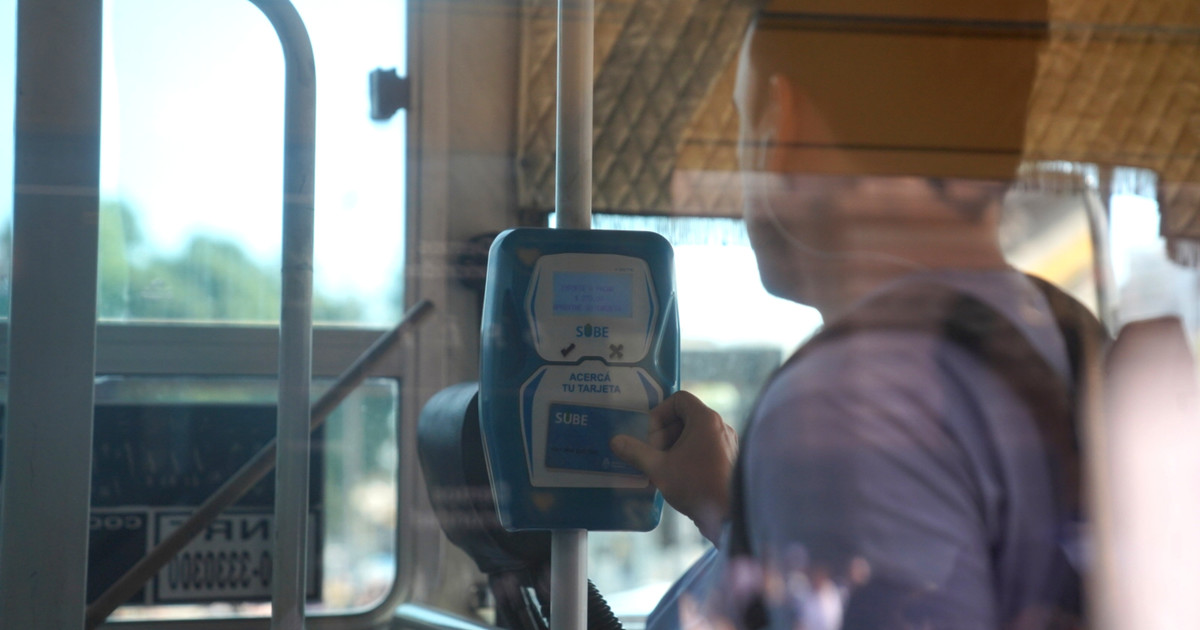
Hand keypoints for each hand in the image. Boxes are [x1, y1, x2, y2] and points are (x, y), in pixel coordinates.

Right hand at [610, 391, 737, 543]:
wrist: (731, 516)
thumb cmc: (697, 486)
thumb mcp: (659, 468)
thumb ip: (636, 452)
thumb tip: (615, 441)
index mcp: (706, 420)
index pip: (679, 399)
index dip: (660, 413)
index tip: (650, 435)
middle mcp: (720, 426)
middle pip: (685, 417)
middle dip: (664, 434)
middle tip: (652, 455)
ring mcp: (728, 443)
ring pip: (694, 434)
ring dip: (674, 447)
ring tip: (661, 468)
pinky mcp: (730, 459)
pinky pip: (704, 448)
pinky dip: (688, 456)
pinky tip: (677, 477)